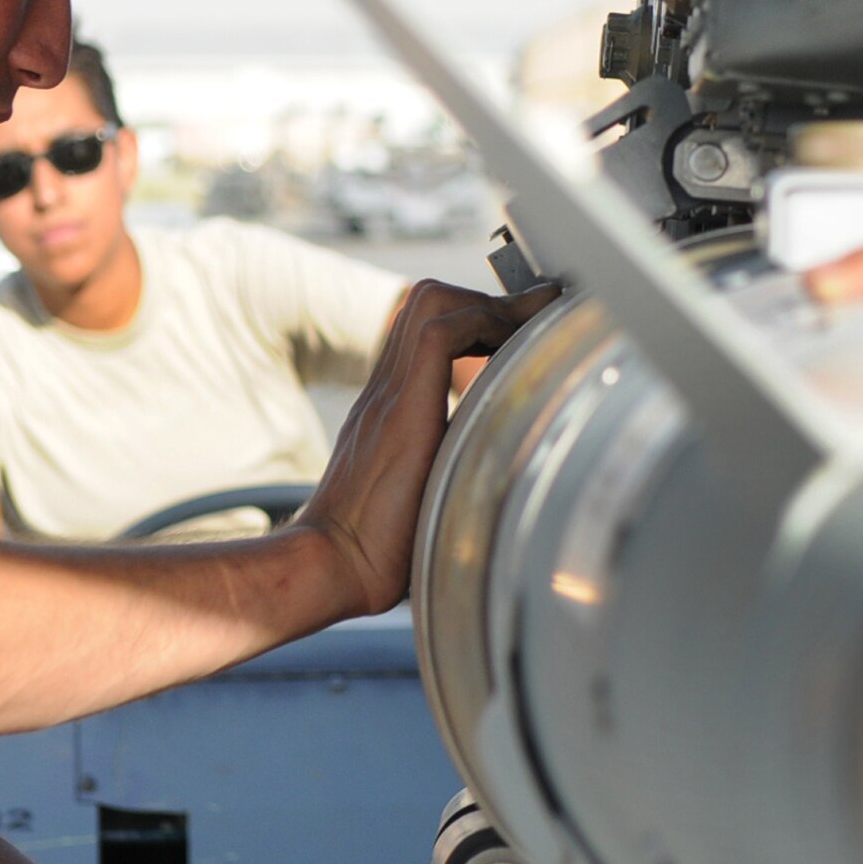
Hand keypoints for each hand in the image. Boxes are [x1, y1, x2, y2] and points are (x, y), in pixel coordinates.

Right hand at [302, 281, 558, 613]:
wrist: (329, 564)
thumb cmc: (373, 551)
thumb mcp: (420, 497)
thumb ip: (445, 476)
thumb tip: (498, 490)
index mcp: (389, 406)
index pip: (427, 330)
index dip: (476, 317)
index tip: (522, 325)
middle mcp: (386, 388)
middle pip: (428, 300)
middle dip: (488, 299)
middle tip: (533, 318)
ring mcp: (388, 392)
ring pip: (432, 301)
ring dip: (487, 305)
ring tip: (528, 325)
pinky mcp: (399, 407)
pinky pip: (438, 335)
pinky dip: (480, 326)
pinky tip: (511, 349)